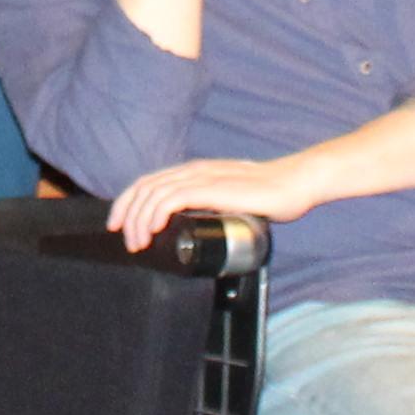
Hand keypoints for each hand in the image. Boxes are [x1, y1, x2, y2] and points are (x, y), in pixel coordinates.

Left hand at [105, 151, 315, 250]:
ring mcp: (201, 178)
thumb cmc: (270, 195)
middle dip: (126, 214)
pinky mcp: (210, 188)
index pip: (150, 182)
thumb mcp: (232, 201)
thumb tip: (200, 229)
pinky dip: (154, 215)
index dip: (128, 202)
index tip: (120, 226)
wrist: (295, 183)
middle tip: (125, 240)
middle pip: (144, 186)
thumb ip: (214, 208)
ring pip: (152, 193)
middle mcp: (193, 171)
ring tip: (139, 243)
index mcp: (196, 172)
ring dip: (138, 220)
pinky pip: (170, 198)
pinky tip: (153, 231)